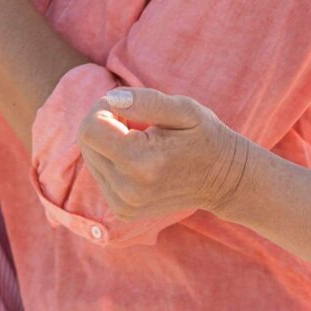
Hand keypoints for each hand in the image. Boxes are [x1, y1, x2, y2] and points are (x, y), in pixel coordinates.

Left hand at [77, 86, 254, 220]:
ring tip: (141, 139)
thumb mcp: (185, 110)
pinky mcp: (123, 211)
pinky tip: (139, 157)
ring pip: (90, 157)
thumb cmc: (205, 138)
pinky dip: (113, 159)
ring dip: (109, 141)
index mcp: (141, 163)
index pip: (89, 128)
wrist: (224, 180)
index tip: (127, 106)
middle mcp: (127, 190)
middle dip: (105, 123)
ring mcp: (124, 205)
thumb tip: (110, 99)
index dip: (102, 108)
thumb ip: (146, 102)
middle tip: (137, 121)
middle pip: (86, 142)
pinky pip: (100, 174)